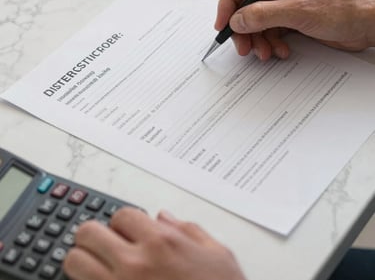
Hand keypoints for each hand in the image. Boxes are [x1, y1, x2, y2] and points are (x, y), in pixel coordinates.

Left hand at [63, 208, 246, 279]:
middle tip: (104, 244)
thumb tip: (163, 217)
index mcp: (162, 243)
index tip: (126, 230)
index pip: (121, 215)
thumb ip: (189, 230)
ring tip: (97, 266)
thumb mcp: (218, 255)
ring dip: (83, 261)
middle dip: (94, 235)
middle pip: (88, 233)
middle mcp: (135, 264)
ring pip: (74, 262)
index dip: (122, 222)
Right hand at [215, 0, 374, 59]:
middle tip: (242, 46)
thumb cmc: (347, 6)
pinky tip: (280, 51)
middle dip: (243, 27)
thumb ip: (264, 15)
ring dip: (257, 39)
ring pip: (256, 20)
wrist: (370, 24)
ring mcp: (285, 1)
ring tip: (265, 53)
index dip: (228, 1)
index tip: (223, 23)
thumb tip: (237, 20)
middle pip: (246, 3)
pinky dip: (271, 43)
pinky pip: (269, 30)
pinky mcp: (290, 17)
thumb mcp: (300, 11)